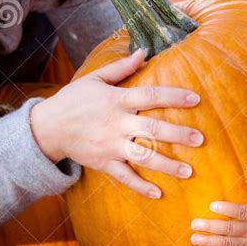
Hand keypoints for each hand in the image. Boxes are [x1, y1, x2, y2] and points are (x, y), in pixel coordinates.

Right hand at [30, 48, 202, 197]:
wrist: (46, 127)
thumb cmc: (74, 100)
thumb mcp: (95, 78)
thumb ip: (122, 67)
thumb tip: (145, 51)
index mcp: (117, 101)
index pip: (150, 97)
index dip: (173, 97)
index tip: (195, 100)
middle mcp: (116, 124)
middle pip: (152, 130)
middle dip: (177, 135)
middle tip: (200, 139)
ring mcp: (110, 146)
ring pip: (142, 157)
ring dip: (166, 165)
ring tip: (188, 171)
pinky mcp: (103, 163)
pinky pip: (124, 177)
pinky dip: (140, 187)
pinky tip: (158, 194)